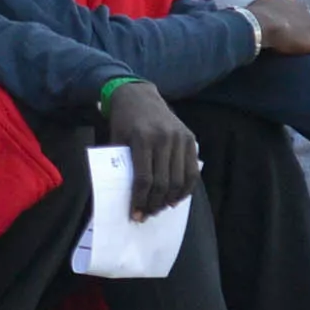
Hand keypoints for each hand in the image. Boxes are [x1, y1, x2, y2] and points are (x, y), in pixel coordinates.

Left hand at [102, 81, 201, 217]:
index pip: (143, 179)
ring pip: (179, 180)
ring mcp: (179, 138)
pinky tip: (176, 198)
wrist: (138, 95)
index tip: (135, 215)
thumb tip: (125, 199)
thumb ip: (121, 166)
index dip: (139, 201)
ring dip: (170, 200)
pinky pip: (192, 171)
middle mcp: (164, 138)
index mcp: (142, 138)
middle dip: (154, 204)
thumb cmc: (123, 122)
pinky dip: (186, 189)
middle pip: (163, 183)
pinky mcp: (190, 138)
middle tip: (147, 214)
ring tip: (160, 208)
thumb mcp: (116, 141)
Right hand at [247, 0, 309, 56]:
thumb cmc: (254, 17)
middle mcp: (304, 12)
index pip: (296, 14)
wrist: (260, 24)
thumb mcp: (255, 10)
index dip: (293, 25)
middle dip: (306, 33)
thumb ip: (259, 12)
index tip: (288, 35)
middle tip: (298, 47)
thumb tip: (252, 17)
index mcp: (289, 4)